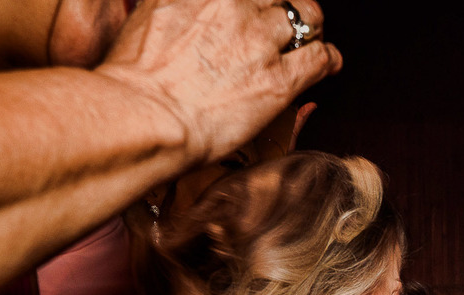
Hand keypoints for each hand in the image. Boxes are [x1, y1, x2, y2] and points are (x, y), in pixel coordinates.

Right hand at [97, 0, 342, 164]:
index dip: (257, 1)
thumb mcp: (149, 17)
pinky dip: (329, 58)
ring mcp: (260, 39)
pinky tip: (329, 63)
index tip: (258, 7)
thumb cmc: (134, 79)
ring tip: (312, 40)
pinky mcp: (279, 78)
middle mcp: (234, 4)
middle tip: (289, 21)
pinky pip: (321, 57)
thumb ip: (176, 4)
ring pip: (306, 18)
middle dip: (287, 6)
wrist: (145, 115)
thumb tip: (184, 7)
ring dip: (311, 28)